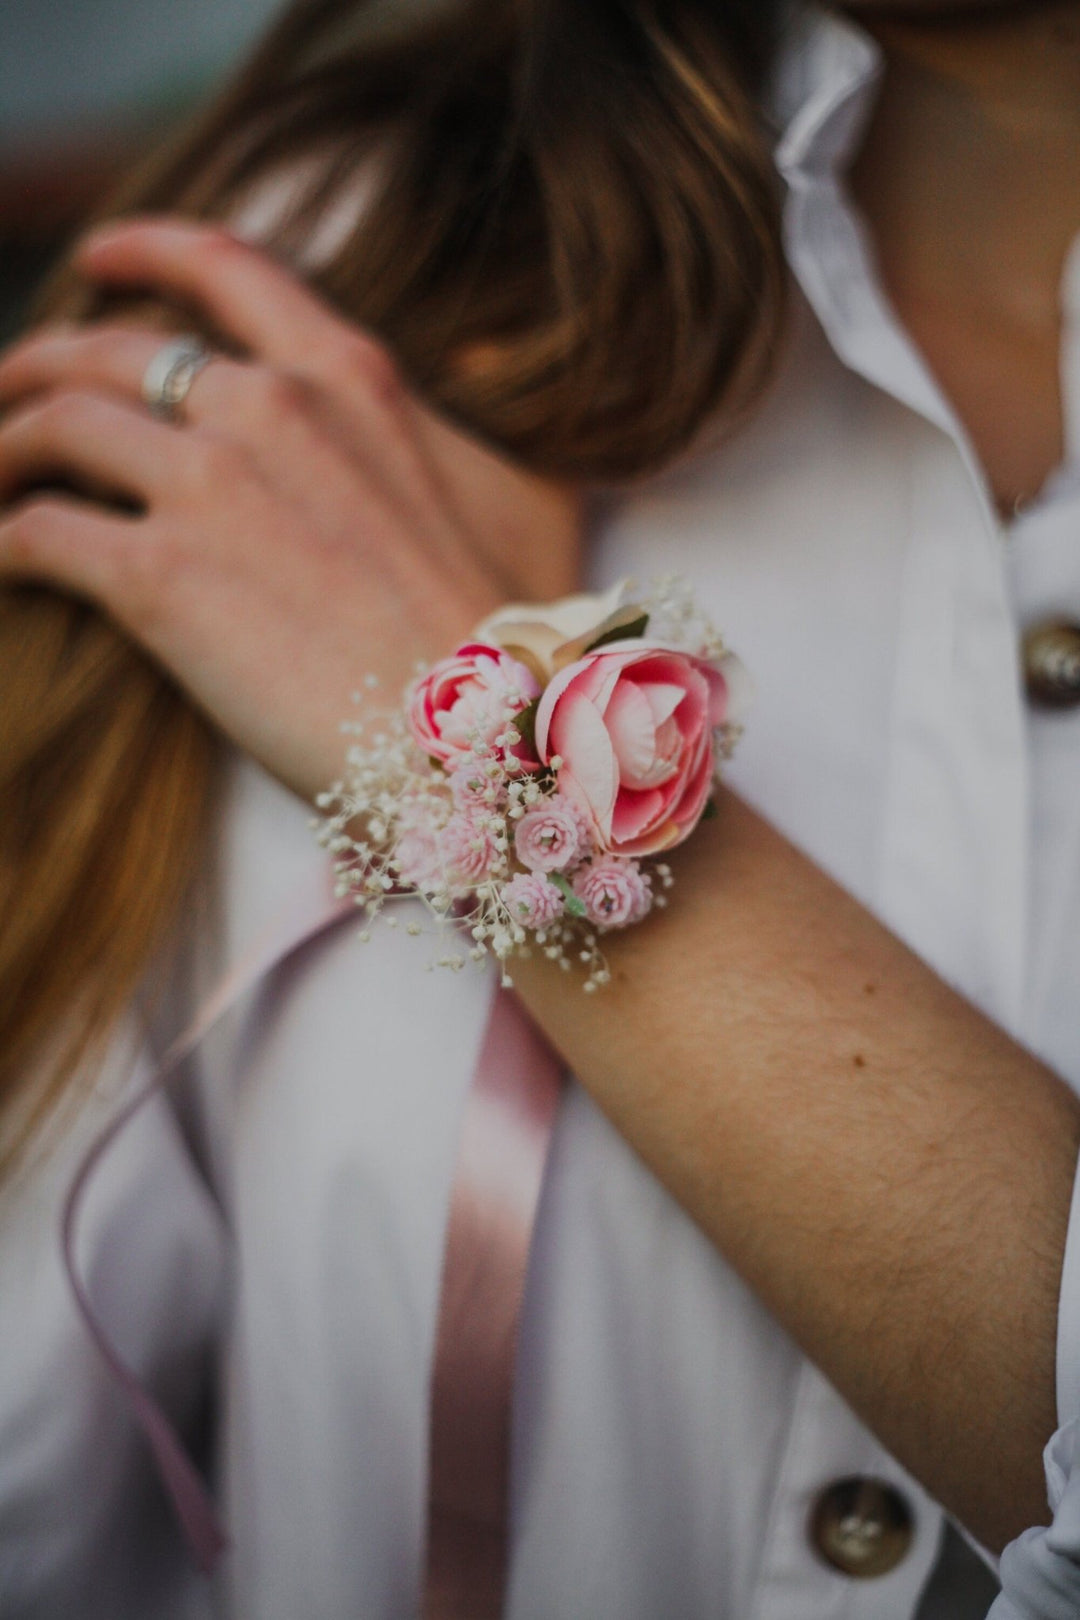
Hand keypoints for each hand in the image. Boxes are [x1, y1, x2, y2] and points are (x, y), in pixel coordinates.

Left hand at [0, 219, 580, 799]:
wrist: (477, 734)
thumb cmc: (509, 628)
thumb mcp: (527, 490)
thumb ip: (486, 410)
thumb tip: (477, 350)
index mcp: (347, 377)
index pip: (221, 269)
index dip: (144, 251)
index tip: (98, 261)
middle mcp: (268, 408)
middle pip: (107, 350)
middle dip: (37, 363)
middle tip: (10, 395)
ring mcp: (208, 487)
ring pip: (55, 430)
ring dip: (5, 449)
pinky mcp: (157, 577)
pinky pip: (37, 534)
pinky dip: (2, 542)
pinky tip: (0, 563)